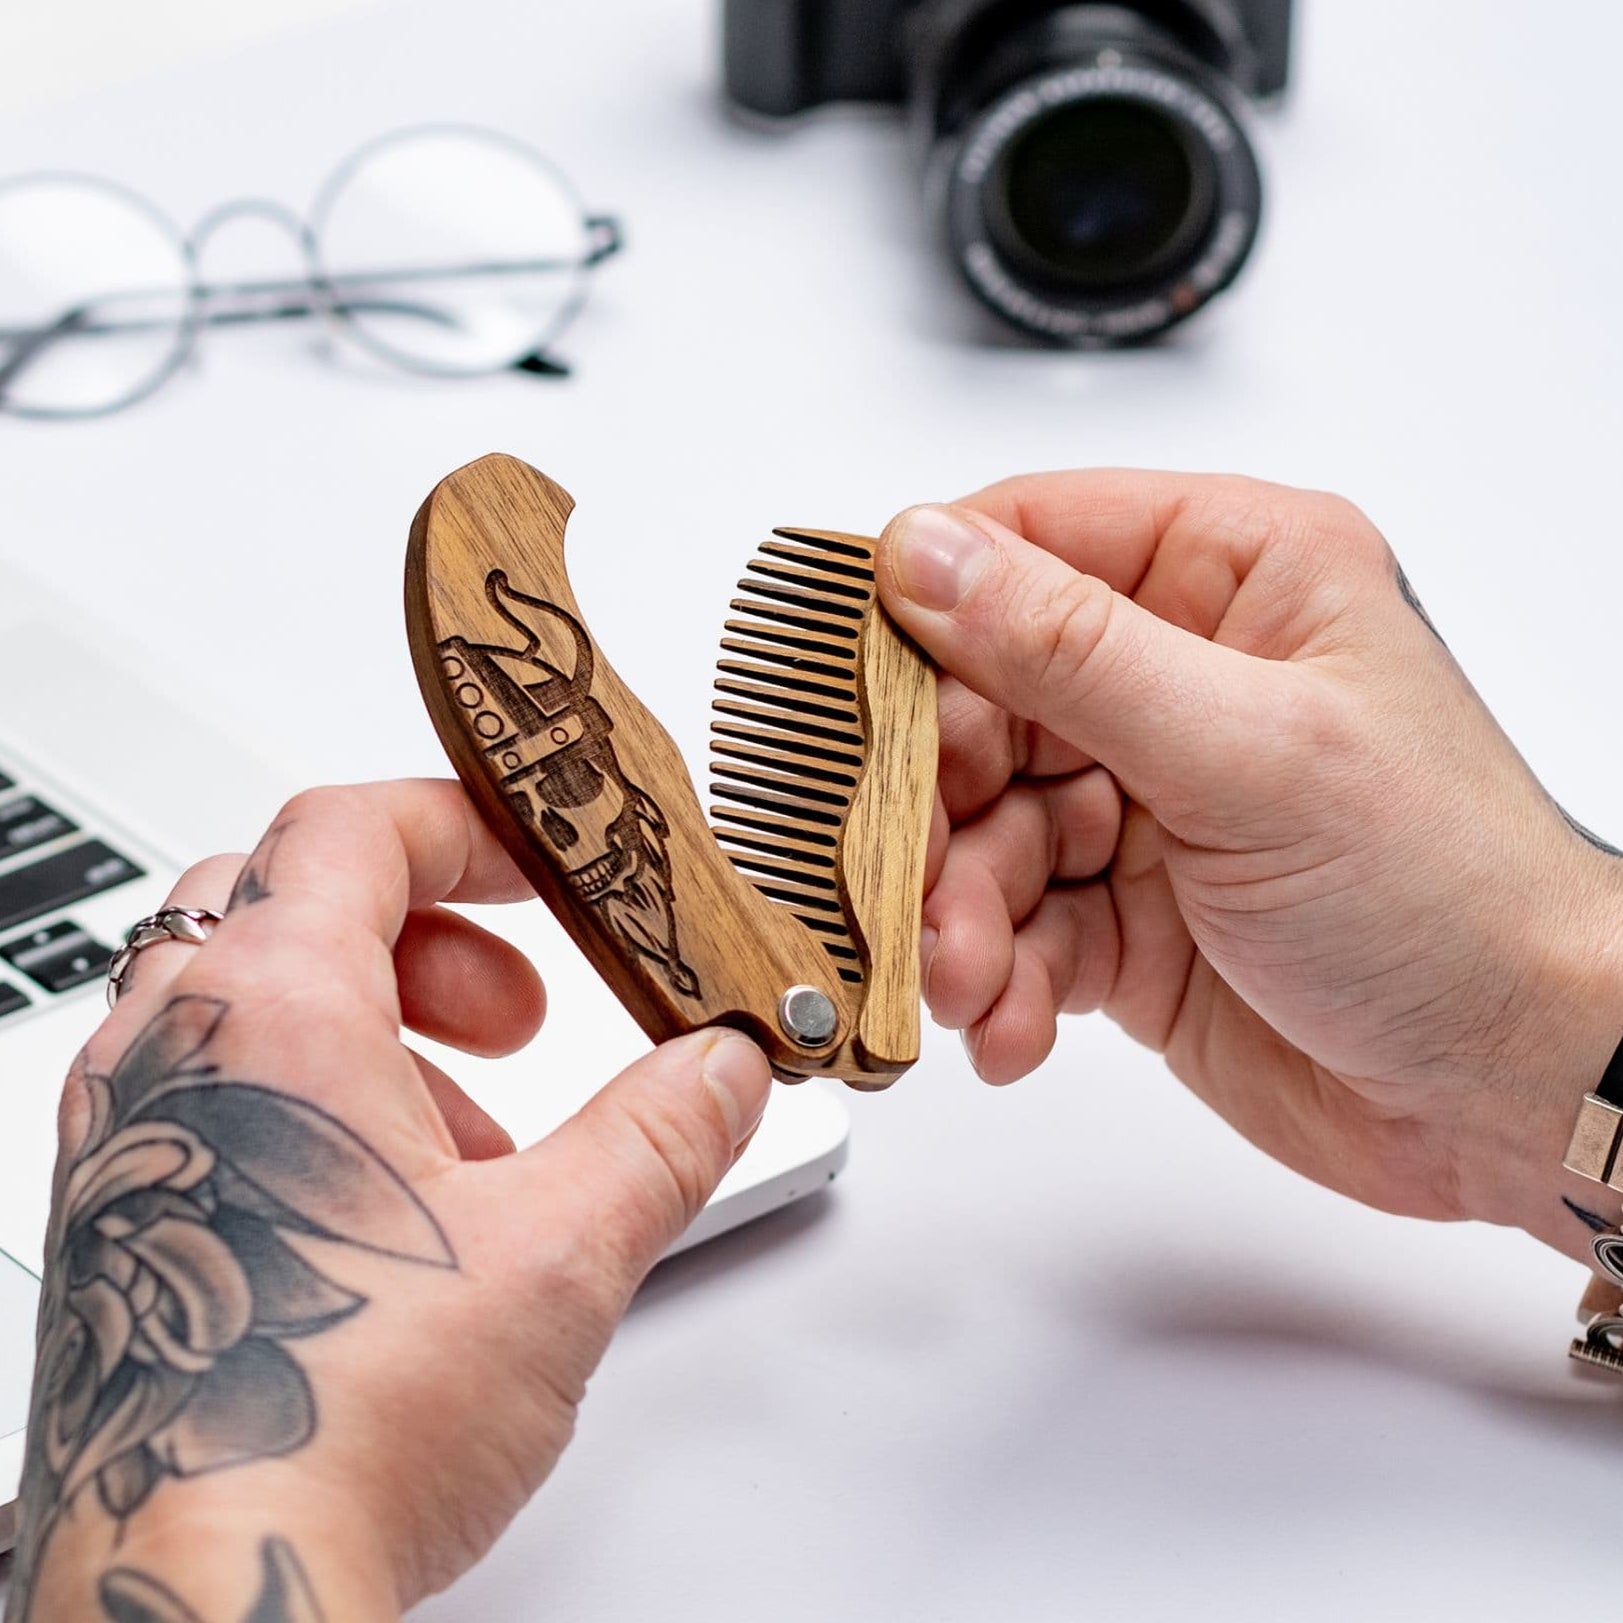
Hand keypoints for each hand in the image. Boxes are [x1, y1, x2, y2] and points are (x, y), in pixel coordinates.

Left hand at [8, 780, 769, 1622]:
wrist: (197, 1597)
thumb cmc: (327, 1426)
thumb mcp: (558, 1256)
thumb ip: (660, 1138)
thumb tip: (720, 1072)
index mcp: (268, 1013)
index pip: (351, 827)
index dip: (464, 829)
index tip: (542, 872)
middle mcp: (170, 1053)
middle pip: (294, 898)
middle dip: (430, 938)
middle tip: (514, 1014)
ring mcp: (127, 1135)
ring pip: (251, 998)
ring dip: (378, 1026)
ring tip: (475, 1139)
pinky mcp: (127, 1213)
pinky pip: (219, 1092)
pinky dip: (317, 1101)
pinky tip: (403, 1213)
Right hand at [875, 473, 1622, 1262]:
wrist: (1514, 1087)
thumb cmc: (1449, 895)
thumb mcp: (1247, 752)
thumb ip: (1068, 652)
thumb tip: (924, 556)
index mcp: (1234, 580)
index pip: (1026, 546)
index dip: (921, 614)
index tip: (846, 693)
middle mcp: (1183, 679)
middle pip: (980, 704)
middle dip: (936, 806)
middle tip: (912, 875)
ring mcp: (1150, 800)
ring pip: (983, 829)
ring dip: (958, 912)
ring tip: (969, 977)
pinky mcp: (1128, 913)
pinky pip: (1015, 924)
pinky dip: (997, 977)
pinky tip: (1011, 1022)